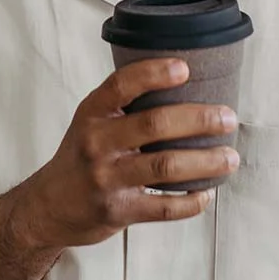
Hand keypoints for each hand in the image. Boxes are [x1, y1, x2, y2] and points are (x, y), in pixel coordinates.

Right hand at [22, 59, 238, 249]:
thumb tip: (186, 80)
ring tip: (230, 157)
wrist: (48, 207)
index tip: (186, 68)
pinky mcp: (117, 211)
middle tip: (228, 118)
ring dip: (205, 161)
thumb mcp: (91, 121)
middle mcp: (97, 142)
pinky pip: (163, 207)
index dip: (154, 73)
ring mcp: (106, 178)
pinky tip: (207, 192)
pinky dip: (191, 201)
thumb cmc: (82, 155)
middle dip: (199, 119)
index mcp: (92, 113)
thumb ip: (125, 103)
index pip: (122, 84)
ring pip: (165, 166)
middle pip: (155, 124)